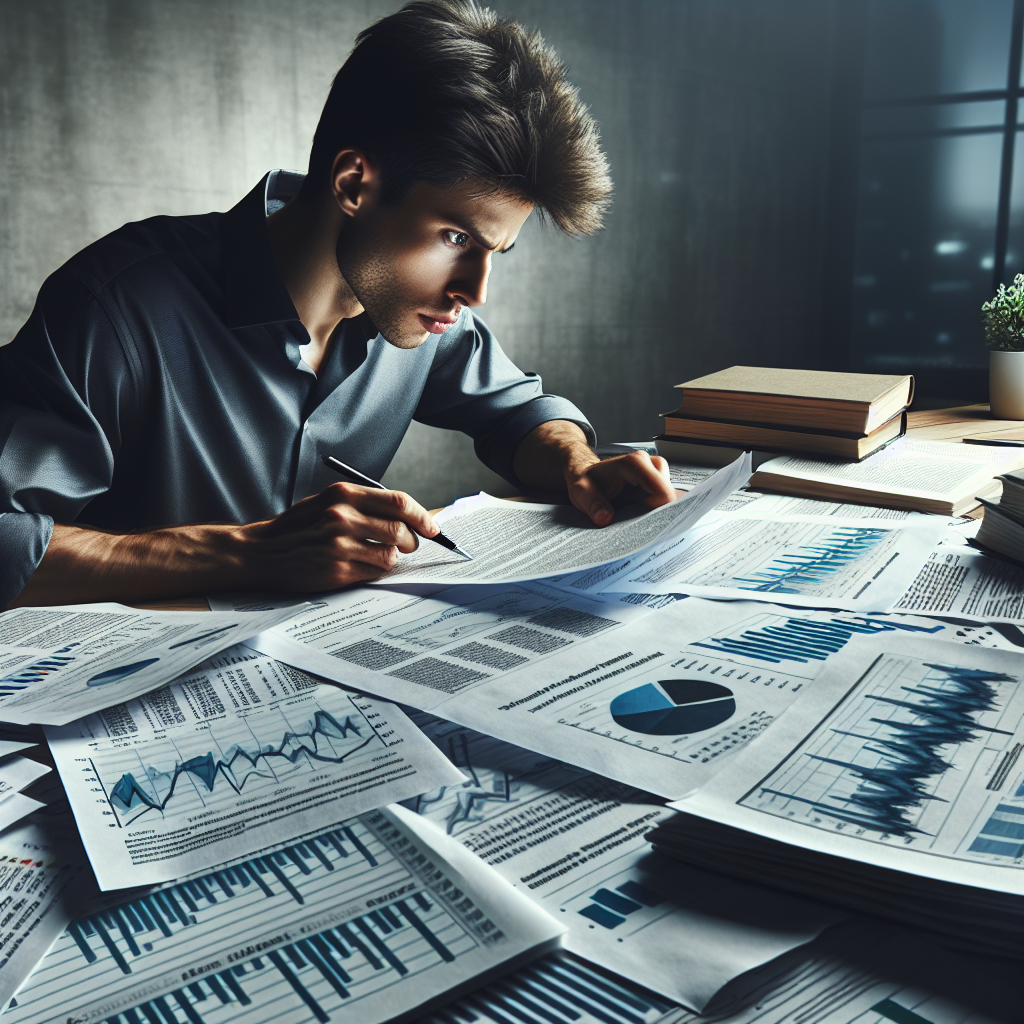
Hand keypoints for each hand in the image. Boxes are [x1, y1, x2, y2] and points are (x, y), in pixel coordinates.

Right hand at [245, 482, 438, 589]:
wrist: (261, 551)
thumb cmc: (298, 527)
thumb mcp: (327, 502)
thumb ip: (364, 504)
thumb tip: (408, 516)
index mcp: (343, 495)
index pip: (398, 502)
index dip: (422, 516)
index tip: (433, 527)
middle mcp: (342, 517)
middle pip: (400, 531)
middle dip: (411, 541)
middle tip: (407, 545)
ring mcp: (339, 546)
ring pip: (390, 556)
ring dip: (390, 558)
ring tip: (374, 555)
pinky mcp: (336, 571)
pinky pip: (373, 573)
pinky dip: (373, 571)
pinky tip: (358, 566)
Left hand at [512, 421, 675, 527]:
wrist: (586, 474)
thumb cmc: (585, 482)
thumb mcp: (581, 493)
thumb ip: (593, 505)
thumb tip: (605, 519)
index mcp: (635, 463)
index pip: (663, 492)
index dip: (658, 513)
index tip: (643, 527)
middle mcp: (649, 463)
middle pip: (669, 497)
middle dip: (657, 514)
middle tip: (637, 526)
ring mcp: (655, 471)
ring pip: (669, 498)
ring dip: (655, 512)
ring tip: (635, 519)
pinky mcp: (657, 480)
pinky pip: (665, 497)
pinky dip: (655, 509)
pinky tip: (639, 515)